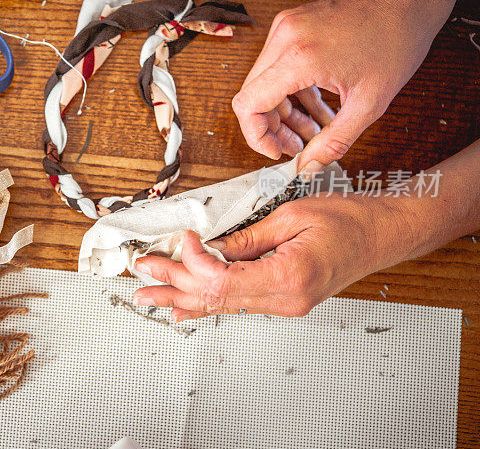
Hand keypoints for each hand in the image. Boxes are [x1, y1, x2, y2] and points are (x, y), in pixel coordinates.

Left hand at [132, 193, 416, 320]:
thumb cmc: (349, 220)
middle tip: (144, 273)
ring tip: (150, 295)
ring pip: (222, 306)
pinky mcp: (284, 300)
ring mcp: (284, 304)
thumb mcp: (291, 216)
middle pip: (215, 297)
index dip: (193, 262)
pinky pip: (237, 305)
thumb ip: (246, 236)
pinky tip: (184, 309)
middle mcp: (284, 298)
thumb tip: (209, 245)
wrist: (382, 234)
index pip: (222, 279)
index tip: (182, 240)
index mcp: (287, 276)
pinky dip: (206, 304)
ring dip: (182, 297)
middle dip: (174, 283)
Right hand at [231, 0, 449, 173]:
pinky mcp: (292, 25)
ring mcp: (285, 28)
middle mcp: (284, 37)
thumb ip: (334, 141)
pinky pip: (279, 67)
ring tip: (314, 132)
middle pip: (252, 95)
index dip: (256, 136)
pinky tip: (319, 109)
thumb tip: (309, 166)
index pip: (248, 104)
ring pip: (265, 83)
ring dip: (285, 112)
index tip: (275, 151)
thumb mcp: (369, 102)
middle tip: (298, 147)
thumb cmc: (397, 36)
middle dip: (272, 128)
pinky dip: (293, 92)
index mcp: (298, 56)